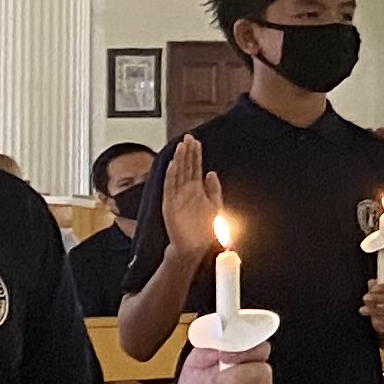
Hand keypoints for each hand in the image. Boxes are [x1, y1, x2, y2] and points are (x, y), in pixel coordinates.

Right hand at [157, 136, 220, 261]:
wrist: (193, 247)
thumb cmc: (203, 229)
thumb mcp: (214, 206)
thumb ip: (214, 190)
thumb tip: (211, 172)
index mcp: (196, 191)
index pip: (195, 167)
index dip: (195, 155)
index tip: (196, 141)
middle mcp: (185, 191)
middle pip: (186, 167)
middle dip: (187, 152)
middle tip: (188, 136)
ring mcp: (176, 197)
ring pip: (178, 173)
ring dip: (179, 159)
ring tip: (181, 145)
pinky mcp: (170, 205)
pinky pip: (169, 187)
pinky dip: (171, 175)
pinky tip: (174, 164)